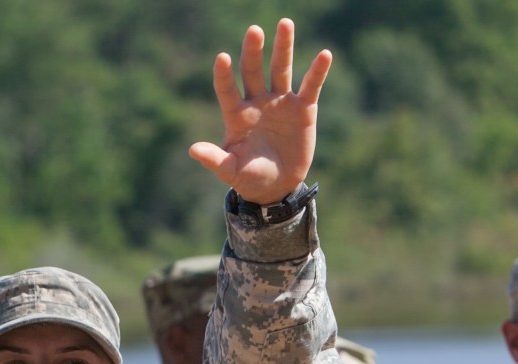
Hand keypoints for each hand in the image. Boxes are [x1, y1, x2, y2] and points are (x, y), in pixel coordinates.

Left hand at [189, 18, 331, 203]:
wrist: (277, 186)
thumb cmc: (249, 178)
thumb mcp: (230, 171)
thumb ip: (214, 159)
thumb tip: (193, 150)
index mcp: (236, 115)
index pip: (227, 89)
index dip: (223, 75)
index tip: (221, 58)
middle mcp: (257, 102)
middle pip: (253, 71)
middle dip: (253, 51)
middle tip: (253, 31)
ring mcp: (280, 102)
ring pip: (281, 69)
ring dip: (283, 47)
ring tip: (285, 23)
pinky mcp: (303, 108)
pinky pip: (311, 86)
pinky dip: (318, 71)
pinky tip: (325, 54)